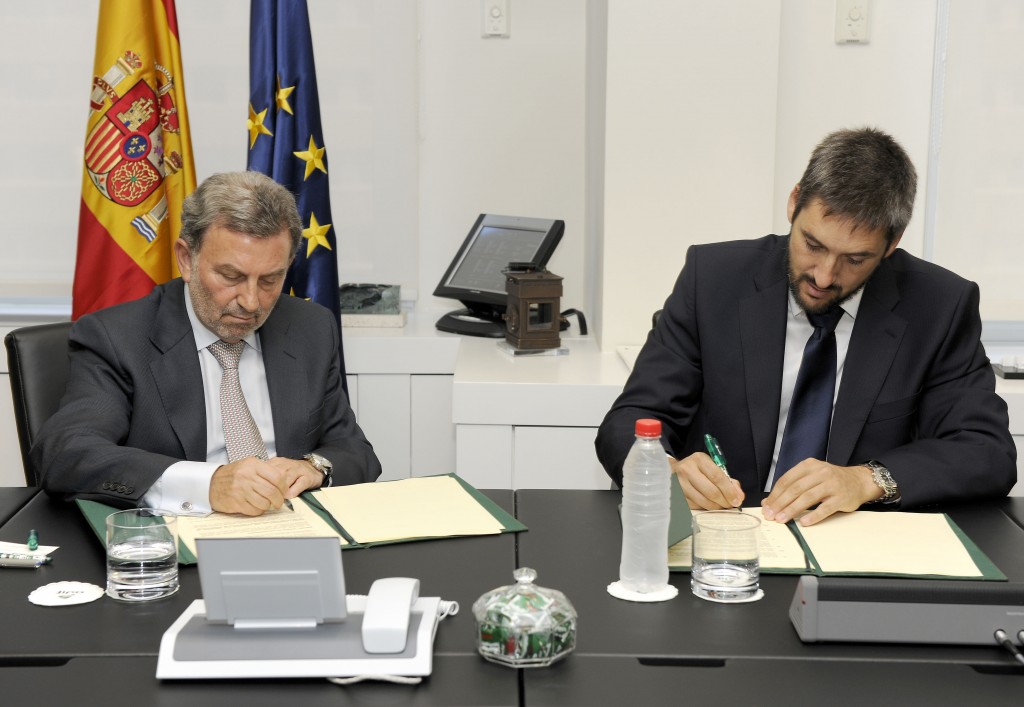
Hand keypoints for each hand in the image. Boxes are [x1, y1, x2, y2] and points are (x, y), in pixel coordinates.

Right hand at [209, 457, 289, 515]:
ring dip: (268, 506)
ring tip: (265, 503)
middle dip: (279, 500)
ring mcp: (240, 490)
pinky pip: (254, 510)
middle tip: (278, 502)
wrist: (211, 483)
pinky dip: (258, 510)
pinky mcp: (236, 502)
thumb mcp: (249, 466)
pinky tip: (255, 506)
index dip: (284, 486)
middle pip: (272, 492)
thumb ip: (266, 471)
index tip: (284, 491)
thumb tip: (284, 482)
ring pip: (264, 503)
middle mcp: (247, 476)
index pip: (277, 477)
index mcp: (253, 465)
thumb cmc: (234, 475)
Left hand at [267, 456, 323, 496]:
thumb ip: (267, 479)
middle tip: (270, 499)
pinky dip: (294, 491)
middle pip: (275, 476)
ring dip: (281, 491)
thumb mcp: (278, 472)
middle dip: (272, 489)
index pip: (265, 472)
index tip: (262, 494)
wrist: (313, 467)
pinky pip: (300, 484)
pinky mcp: (308, 477)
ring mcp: (298, 470)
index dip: (263, 484)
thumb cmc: (292, 473)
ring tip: (279, 500)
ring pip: (286, 479)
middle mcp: (286, 464)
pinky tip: (290, 496)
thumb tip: (257, 492)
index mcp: (276, 463)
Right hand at [670, 453, 743, 509]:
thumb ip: (728, 481)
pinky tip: (707, 504)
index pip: (718, 477)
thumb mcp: (713, 467)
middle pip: (711, 492)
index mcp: (699, 459)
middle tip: (730, 505)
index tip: (737, 500)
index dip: (729, 491)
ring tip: (720, 506)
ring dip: (715, 507)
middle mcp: (687, 469)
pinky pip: (694, 506)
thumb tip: (739, 496)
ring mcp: (679, 483)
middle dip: (724, 501)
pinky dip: (704, 508)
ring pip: (703, 501)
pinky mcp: (675, 494)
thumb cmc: (698, 469)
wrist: (675, 470)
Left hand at [761, 459, 882, 525]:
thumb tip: (769, 502)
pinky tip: (803, 522)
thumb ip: (792, 486)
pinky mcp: (841, 497)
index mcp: (809, 465)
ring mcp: (832, 484)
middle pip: (795, 489)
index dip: (775, 494)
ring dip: (792, 510)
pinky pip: (825, 508)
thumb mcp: (811, 476)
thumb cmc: (830, 480)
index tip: (766, 507)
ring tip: (781, 519)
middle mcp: (820, 472)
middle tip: (770, 515)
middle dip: (780, 503)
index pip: (787, 480)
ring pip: (808, 498)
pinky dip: (813, 516)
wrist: (859, 481)